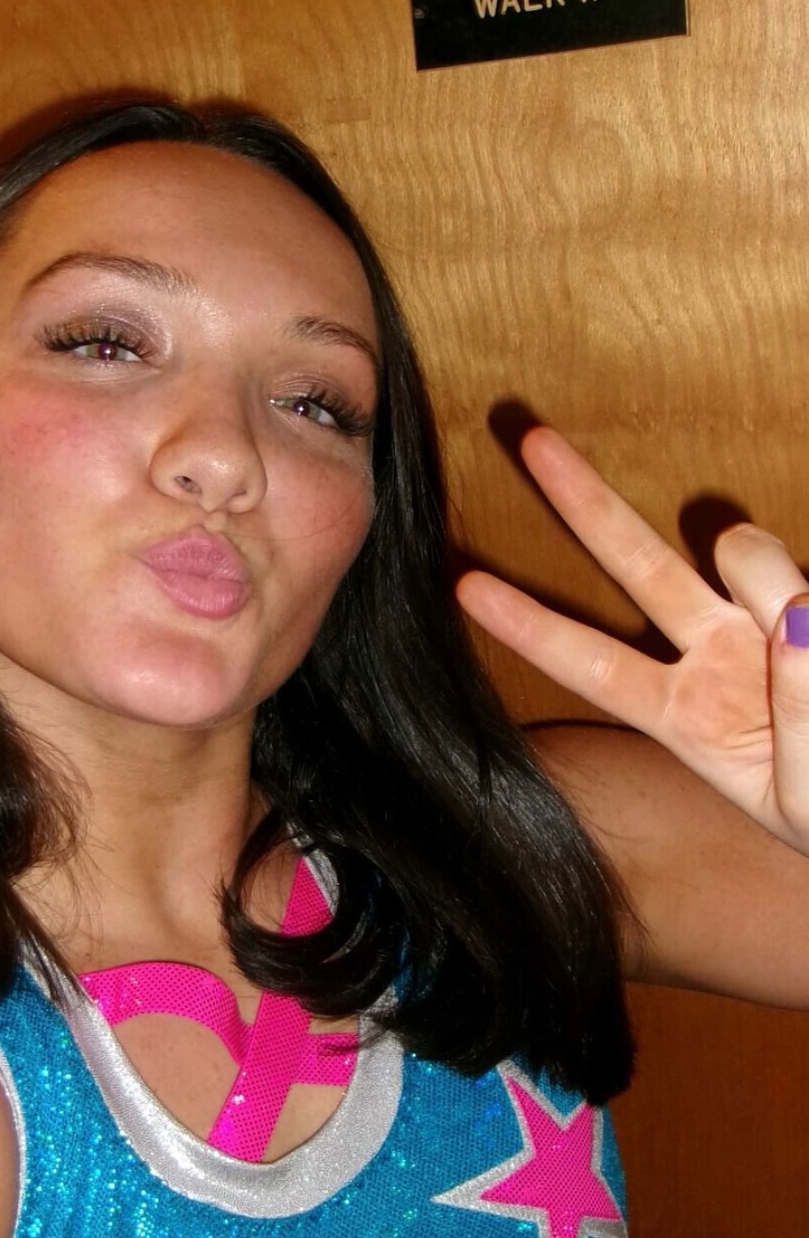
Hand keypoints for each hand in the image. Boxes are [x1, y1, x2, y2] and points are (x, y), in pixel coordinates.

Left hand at [455, 426, 808, 853]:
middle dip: (584, 501)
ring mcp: (770, 617)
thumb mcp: (804, 798)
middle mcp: (716, 655)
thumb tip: (794, 615)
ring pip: (747, 552)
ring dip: (772, 582)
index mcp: (687, 718)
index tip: (464, 587)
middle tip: (529, 439)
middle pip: (637, 565)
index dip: (530, 627)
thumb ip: (801, 713)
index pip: (594, 665)